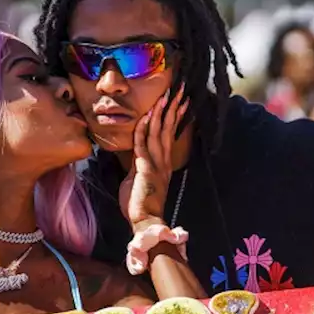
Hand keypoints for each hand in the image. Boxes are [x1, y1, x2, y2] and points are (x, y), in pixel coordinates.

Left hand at [119, 85, 188, 227]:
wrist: (145, 222)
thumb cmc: (139, 205)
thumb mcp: (138, 181)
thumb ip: (138, 167)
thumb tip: (134, 160)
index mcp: (163, 164)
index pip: (169, 135)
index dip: (174, 118)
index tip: (180, 103)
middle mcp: (163, 161)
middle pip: (168, 129)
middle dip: (173, 108)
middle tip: (180, 91)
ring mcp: (156, 163)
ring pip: (158, 132)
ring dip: (161, 112)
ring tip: (166, 96)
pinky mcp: (145, 167)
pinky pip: (143, 143)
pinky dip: (143, 128)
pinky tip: (146, 115)